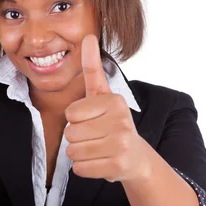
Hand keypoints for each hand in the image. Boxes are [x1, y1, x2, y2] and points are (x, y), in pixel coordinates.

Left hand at [64, 35, 148, 181]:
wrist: (136, 157)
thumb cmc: (113, 123)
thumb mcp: (103, 94)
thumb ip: (93, 67)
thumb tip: (88, 36)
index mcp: (114, 101)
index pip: (70, 113)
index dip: (75, 119)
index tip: (93, 119)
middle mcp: (120, 121)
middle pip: (70, 133)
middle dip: (76, 138)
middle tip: (95, 136)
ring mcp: (120, 144)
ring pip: (73, 152)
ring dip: (79, 153)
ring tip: (97, 148)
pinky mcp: (117, 166)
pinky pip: (79, 169)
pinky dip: (84, 168)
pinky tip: (100, 161)